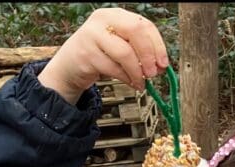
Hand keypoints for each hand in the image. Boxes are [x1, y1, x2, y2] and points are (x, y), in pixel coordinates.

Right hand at [38, 7, 168, 103]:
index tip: (163, 64)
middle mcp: (103, 20)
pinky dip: (126, 79)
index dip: (158, 45)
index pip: (144, 24)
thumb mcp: (122, 46)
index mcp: (116, 15)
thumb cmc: (101, 54)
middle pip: (135, 31)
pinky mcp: (86, 53)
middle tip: (153, 73)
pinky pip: (113, 68)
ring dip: (137, 72)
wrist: (71, 64)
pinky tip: (131, 83)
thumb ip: (141, 52)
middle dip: (148, 55)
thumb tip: (161, 66)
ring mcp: (92, 35)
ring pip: (124, 53)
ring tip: (141, 82)